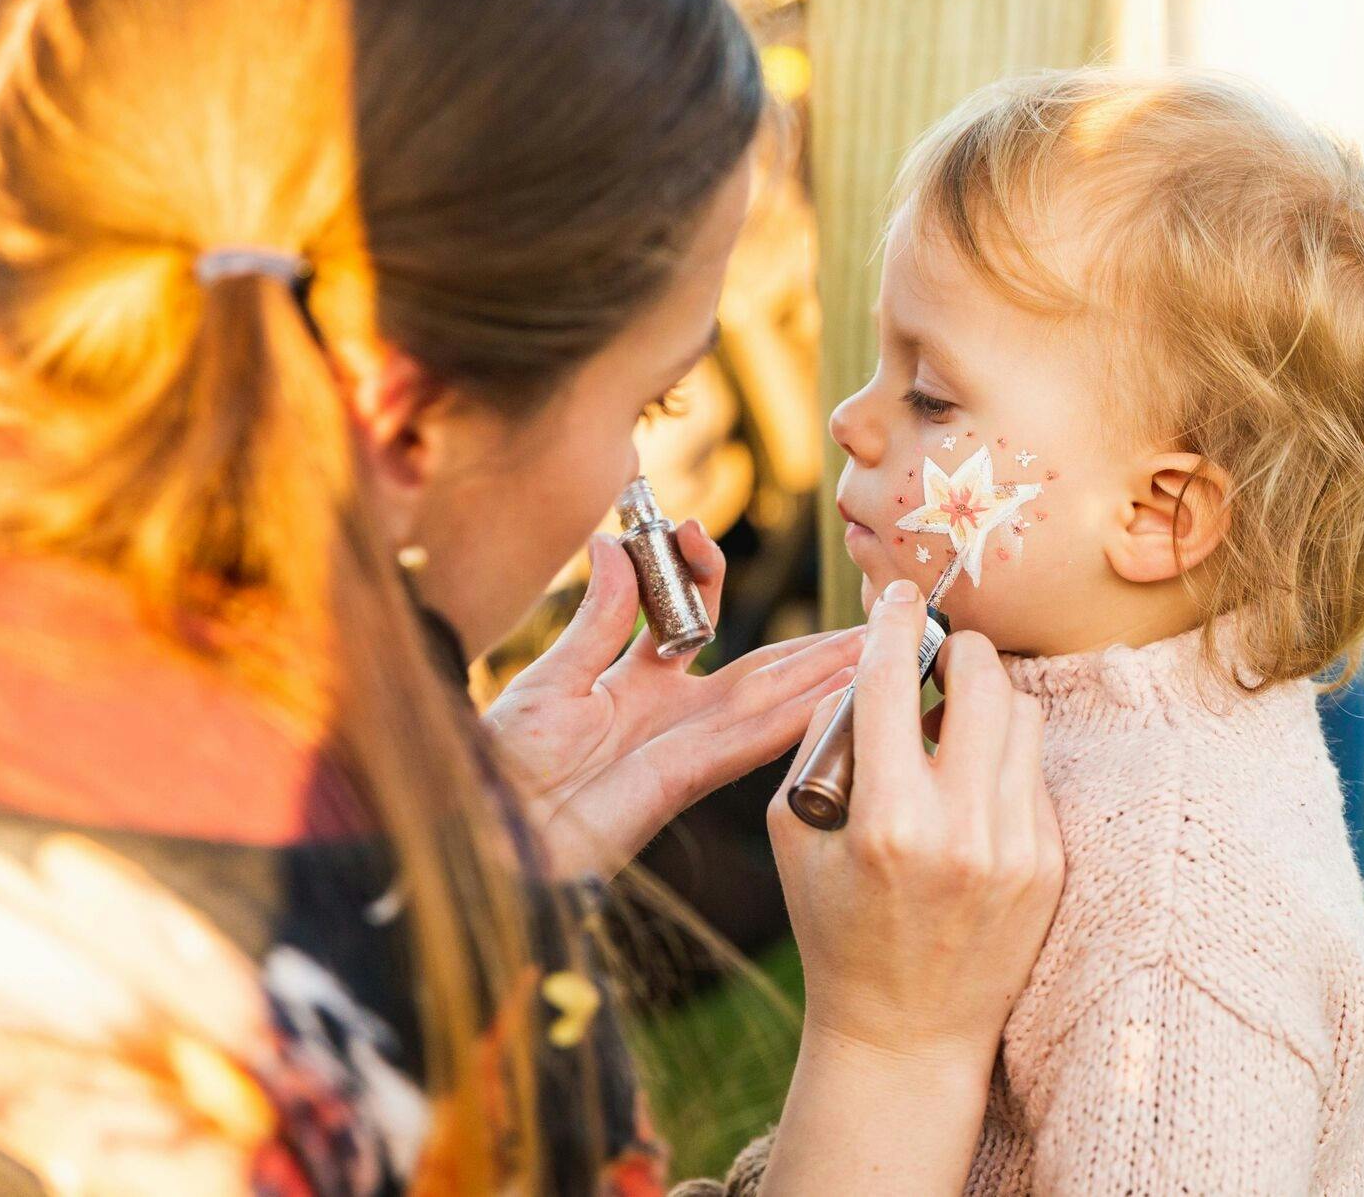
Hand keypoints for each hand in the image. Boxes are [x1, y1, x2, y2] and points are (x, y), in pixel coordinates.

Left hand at [484, 527, 861, 877]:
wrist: (483, 834)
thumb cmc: (500, 766)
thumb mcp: (548, 679)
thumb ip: (597, 617)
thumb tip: (613, 542)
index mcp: (635, 684)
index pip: (693, 616)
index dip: (701, 571)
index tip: (690, 529)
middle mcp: (672, 715)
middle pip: (761, 669)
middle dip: (816, 644)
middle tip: (869, 616)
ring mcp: (684, 748)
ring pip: (772, 702)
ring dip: (827, 675)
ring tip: (880, 647)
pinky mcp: (683, 780)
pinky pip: (750, 740)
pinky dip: (797, 715)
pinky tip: (837, 694)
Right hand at [759, 579, 1063, 1194]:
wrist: (906, 1034)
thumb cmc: (835, 929)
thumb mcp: (795, 835)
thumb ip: (822, 741)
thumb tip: (866, 667)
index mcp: (885, 823)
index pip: (891, 684)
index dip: (891, 624)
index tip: (895, 596)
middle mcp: (961, 831)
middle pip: (982, 680)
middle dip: (957, 648)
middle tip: (938, 650)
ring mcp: (1017, 848)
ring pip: (1022, 717)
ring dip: (988, 701)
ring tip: (955, 723)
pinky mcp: (1050, 864)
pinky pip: (1035, 772)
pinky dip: (1003, 760)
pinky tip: (972, 786)